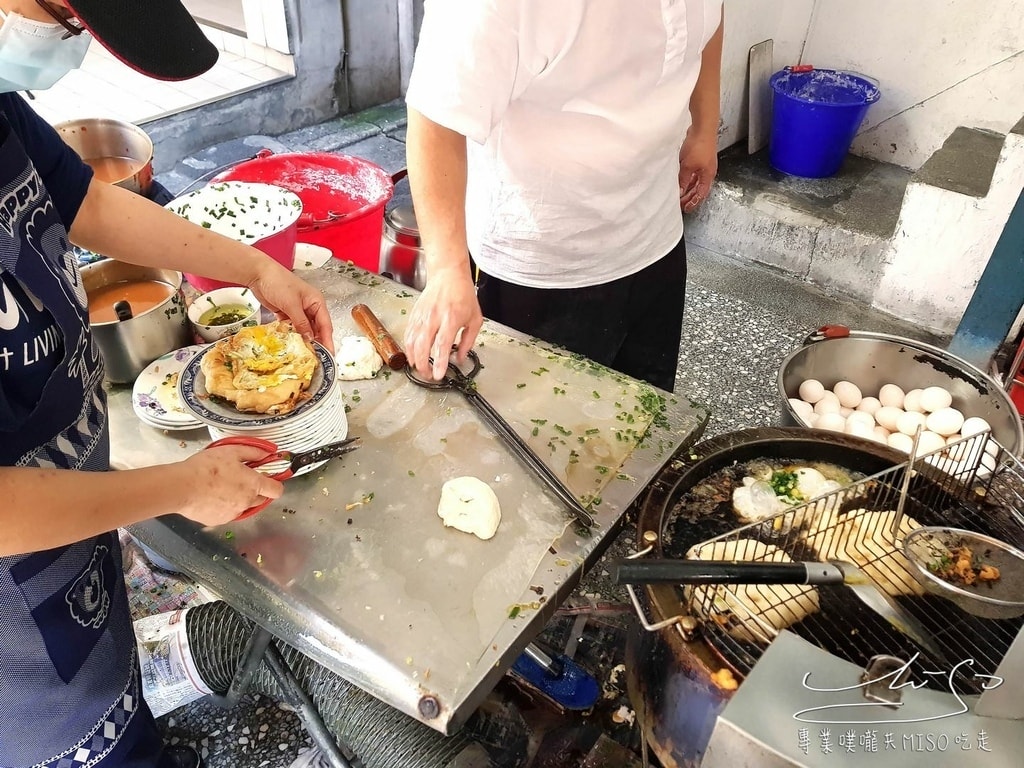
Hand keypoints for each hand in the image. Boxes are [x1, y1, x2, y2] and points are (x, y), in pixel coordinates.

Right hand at [176, 445, 283, 525]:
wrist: (182, 487)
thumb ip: (253, 452)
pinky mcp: (219, 521)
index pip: (277, 490)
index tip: (268, 478)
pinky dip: (224, 506)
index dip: (275, 484)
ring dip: (239, 499)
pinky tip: (212, 496)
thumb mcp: (232, 451)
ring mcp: (233, 513)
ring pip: (243, 507)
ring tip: (223, 487)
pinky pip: (227, 513)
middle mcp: (247, 502)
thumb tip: (267, 453)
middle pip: (261, 500)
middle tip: (242, 479)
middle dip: (256, 491)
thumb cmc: (207, 467)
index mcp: (254, 485)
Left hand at [246, 260, 334, 354]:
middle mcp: (310, 308)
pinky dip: (292, 335)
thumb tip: (310, 339)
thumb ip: (301, 323)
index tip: (329, 355)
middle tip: (316, 359)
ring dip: (304, 340)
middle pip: (316, 329)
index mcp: (317, 302)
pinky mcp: (286, 313)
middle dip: (317, 343)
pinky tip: (291, 345)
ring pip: (304, 329)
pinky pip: (293, 328)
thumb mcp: (292, 304)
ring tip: (304, 355)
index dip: (328, 341)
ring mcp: (298, 311)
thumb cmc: (279, 283)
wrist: (258, 273)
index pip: (326, 325)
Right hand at [404, 265, 481, 379]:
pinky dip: (408, 348)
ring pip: (412, 342)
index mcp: (452, 318)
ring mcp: (422, 316)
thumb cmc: (463, 295)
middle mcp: (434, 317)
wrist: (448, 275)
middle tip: (429, 376)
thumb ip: (468, 341)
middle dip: (424, 365)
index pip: (443, 344)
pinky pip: (408, 335)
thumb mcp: (475, 319)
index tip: (438, 375)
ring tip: (420, 369)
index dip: (440, 362)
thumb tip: (460, 359)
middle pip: (423, 346)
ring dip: (415, 359)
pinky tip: (413, 356)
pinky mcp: (414, 315)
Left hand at [678, 131, 718, 213]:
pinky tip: (678, 179)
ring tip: (678, 193)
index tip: (686, 208)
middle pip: (698, 188)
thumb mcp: (688, 166)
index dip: (694, 202)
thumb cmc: (699, 145)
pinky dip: (686, 177)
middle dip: (689, 196)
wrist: (702, 128)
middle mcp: (707, 171)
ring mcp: (703, 164)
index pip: (701, 194)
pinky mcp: (698, 157)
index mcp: (708, 175)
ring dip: (687, 187)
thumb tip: (680, 191)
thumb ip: (683, 179)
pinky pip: (691, 172)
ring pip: (694, 180)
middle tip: (680, 203)